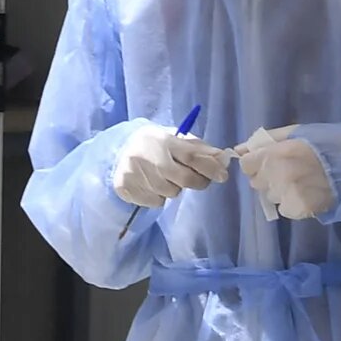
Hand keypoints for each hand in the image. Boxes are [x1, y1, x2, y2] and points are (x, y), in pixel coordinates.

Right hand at [113, 123, 230, 206]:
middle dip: (198, 181)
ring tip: (166, 176)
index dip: (210, 167)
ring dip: (175, 187)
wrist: (117, 150)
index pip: (191, 156)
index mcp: (162, 140)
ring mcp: (135, 173)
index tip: (223, 175)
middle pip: (184, 178)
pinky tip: (152, 184)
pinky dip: (159, 196)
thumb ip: (198, 148)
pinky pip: (156, 201)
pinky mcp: (126, 188)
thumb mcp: (174, 139)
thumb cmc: (154, 145)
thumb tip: (221, 157)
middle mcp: (147, 156)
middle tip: (199, 179)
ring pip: (171, 192)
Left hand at [236, 127, 337, 221]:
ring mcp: (286, 194)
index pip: (246, 165)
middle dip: (268, 178)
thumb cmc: (325, 145)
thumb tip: (238, 149)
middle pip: (256, 182)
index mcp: (274, 153)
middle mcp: (276, 175)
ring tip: (301, 183)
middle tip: (289, 172)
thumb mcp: (296, 133)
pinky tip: (307, 194)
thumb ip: (266, 139)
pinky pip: (284, 209)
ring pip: (270, 196)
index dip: (255, 164)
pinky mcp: (297, 208)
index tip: (268, 163)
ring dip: (281, 191)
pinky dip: (293, 204)